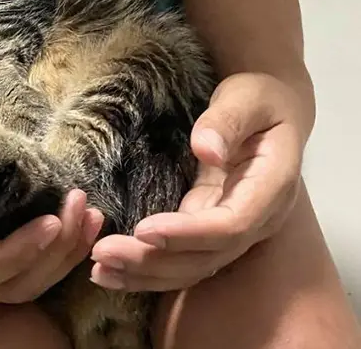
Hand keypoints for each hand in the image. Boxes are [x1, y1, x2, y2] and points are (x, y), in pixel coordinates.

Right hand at [0, 149, 103, 302]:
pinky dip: (49, 249)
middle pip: (9, 285)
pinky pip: (16, 266)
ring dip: (60, 254)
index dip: (19, 251)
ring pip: (19, 282)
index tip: (54, 219)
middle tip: (82, 207)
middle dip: (53, 252)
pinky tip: (71, 222)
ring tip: (90, 215)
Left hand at [90, 73, 306, 291]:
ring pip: (192, 266)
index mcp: (271, 189)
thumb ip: (227, 122)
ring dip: (146, 273)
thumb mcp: (246, 98)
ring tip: (100, 271)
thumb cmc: (259, 98)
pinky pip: (183, 255)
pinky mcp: (210, 226)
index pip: (231, 225)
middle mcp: (256, 220)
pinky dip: (150, 266)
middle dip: (154, 260)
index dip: (187, 233)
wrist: (271, 109)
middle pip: (206, 256)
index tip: (143, 230)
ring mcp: (234, 228)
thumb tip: (206, 150)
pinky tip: (115, 269)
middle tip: (103, 253)